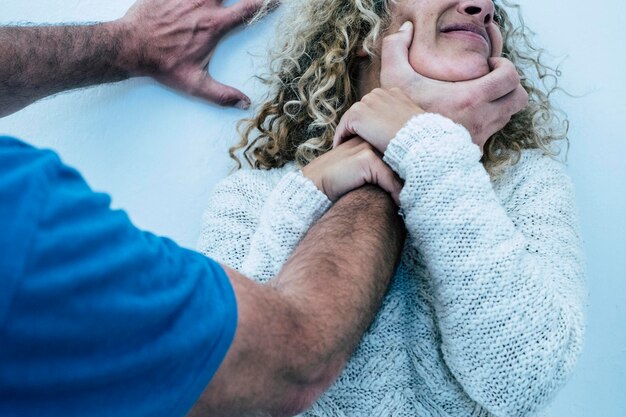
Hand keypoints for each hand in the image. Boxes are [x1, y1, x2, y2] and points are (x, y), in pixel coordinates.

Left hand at [118, 0, 271, 107]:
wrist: (129, 47)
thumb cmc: (162, 65)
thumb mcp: (194, 84)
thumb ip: (221, 94)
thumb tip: (245, 103)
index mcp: (214, 25)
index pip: (248, 9)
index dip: (266, 3)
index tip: (277, 1)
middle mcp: (203, 4)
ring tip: (218, 0)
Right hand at [301, 137, 401, 204]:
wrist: (315, 186)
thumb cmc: (337, 183)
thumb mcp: (359, 171)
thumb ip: (377, 168)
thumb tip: (403, 180)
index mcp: (368, 138)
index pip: (396, 151)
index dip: (405, 168)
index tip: (411, 185)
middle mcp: (369, 139)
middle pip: (400, 158)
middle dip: (408, 176)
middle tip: (416, 194)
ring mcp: (368, 147)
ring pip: (397, 169)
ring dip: (405, 187)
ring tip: (410, 202)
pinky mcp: (366, 159)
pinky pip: (389, 179)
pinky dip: (395, 193)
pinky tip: (398, 205)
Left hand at [333, 88, 423, 152]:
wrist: (417, 141)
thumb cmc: (421, 138)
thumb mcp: (417, 124)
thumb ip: (406, 122)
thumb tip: (405, 131)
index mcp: (395, 93)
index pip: (376, 107)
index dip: (371, 122)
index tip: (369, 137)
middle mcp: (379, 93)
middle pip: (363, 111)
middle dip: (359, 126)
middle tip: (353, 143)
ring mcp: (367, 102)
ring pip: (352, 118)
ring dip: (349, 132)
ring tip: (345, 147)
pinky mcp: (357, 114)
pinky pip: (344, 127)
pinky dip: (341, 137)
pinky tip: (340, 149)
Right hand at [380, 21, 527, 149]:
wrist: (402, 152)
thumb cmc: (401, 118)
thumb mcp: (394, 79)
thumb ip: (396, 48)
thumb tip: (406, 29)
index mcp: (471, 98)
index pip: (511, 78)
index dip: (505, 67)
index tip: (488, 66)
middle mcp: (482, 119)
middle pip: (519, 99)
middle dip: (509, 86)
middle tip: (489, 81)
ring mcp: (480, 136)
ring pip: (507, 116)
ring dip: (498, 104)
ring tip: (476, 98)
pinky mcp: (474, 150)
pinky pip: (491, 133)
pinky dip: (486, 123)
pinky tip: (467, 117)